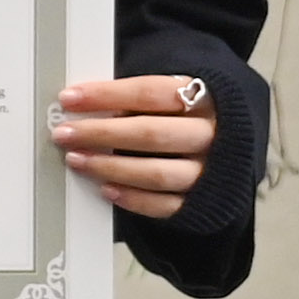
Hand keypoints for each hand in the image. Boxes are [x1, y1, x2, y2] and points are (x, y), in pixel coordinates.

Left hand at [52, 75, 217, 218]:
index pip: (149, 92)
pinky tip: (106, 190)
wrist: (233, 142)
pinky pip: (167, 206)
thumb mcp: (173, 94)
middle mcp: (211, 135)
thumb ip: (136, 98)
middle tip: (65, 134)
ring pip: (158, 173)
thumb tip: (81, 102)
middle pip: (151, 134)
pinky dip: (134, 199)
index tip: (69, 98)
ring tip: (77, 161)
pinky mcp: (207, 202)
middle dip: (101, 134)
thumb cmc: (188, 114)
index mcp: (203, 98)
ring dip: (110, 168)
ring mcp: (211, 171)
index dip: (106, 95)